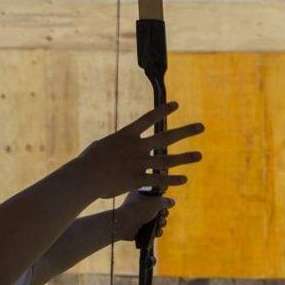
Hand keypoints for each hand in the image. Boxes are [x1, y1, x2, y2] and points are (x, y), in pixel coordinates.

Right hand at [78, 101, 203, 198]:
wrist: (84, 177)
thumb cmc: (88, 162)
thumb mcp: (102, 146)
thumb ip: (115, 145)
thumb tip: (116, 145)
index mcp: (126, 135)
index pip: (148, 118)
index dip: (163, 111)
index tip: (176, 105)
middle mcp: (136, 147)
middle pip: (166, 137)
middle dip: (185, 131)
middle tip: (201, 127)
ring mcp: (138, 163)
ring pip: (167, 159)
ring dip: (185, 157)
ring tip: (199, 155)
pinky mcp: (137, 179)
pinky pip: (159, 179)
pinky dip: (172, 179)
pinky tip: (185, 178)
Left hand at [114, 191, 173, 240]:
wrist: (125, 224)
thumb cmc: (140, 209)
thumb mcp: (156, 202)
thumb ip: (166, 201)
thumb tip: (172, 202)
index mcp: (141, 195)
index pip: (155, 196)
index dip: (162, 201)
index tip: (164, 204)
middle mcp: (140, 206)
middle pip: (158, 210)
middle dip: (164, 214)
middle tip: (162, 214)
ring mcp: (140, 218)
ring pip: (157, 221)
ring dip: (162, 223)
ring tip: (160, 224)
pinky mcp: (140, 229)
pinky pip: (153, 230)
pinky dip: (157, 231)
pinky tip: (157, 232)